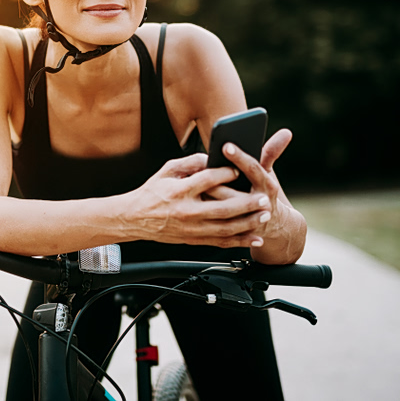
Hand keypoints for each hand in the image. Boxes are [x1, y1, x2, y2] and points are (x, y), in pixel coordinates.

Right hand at [125, 153, 273, 248]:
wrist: (135, 218)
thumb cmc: (152, 192)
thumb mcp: (167, 171)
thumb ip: (190, 162)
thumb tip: (212, 158)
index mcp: (179, 191)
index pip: (207, 180)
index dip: (225, 174)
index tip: (238, 170)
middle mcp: (186, 211)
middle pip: (222, 208)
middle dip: (246, 203)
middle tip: (263, 198)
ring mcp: (191, 228)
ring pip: (226, 228)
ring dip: (248, 223)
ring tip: (264, 215)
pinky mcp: (193, 239)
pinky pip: (221, 242)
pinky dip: (240, 241)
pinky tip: (254, 238)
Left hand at [205, 128, 306, 261]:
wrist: (275, 227)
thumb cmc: (265, 191)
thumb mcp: (268, 173)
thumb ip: (271, 152)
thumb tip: (285, 132)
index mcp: (267, 186)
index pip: (253, 169)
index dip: (239, 157)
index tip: (225, 145)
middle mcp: (259, 205)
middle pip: (232, 192)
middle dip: (215, 181)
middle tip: (198, 170)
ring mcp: (248, 221)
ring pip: (222, 210)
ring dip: (206, 197)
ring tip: (191, 184)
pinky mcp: (236, 233)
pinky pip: (218, 223)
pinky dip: (205, 213)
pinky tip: (193, 201)